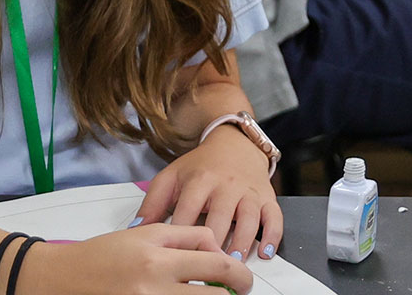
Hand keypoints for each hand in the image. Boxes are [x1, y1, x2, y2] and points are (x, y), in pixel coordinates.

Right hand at [24, 224, 253, 294]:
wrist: (64, 279)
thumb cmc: (104, 254)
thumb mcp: (143, 234)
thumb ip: (183, 237)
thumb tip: (218, 252)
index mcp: (157, 258)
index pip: (215, 263)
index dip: (237, 271)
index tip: (241, 277)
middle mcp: (154, 287)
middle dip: (234, 292)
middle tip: (238, 292)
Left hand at [134, 128, 282, 262]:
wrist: (234, 144)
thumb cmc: (200, 167)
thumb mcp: (171, 177)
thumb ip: (153, 203)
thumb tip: (137, 230)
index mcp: (199, 181)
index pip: (189, 210)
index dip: (183, 235)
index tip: (177, 257)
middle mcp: (226, 185)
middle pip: (220, 216)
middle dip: (215, 243)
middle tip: (208, 267)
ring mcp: (248, 192)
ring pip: (249, 218)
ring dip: (243, 241)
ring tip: (235, 262)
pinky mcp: (267, 197)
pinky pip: (274, 217)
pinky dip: (273, 235)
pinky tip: (266, 252)